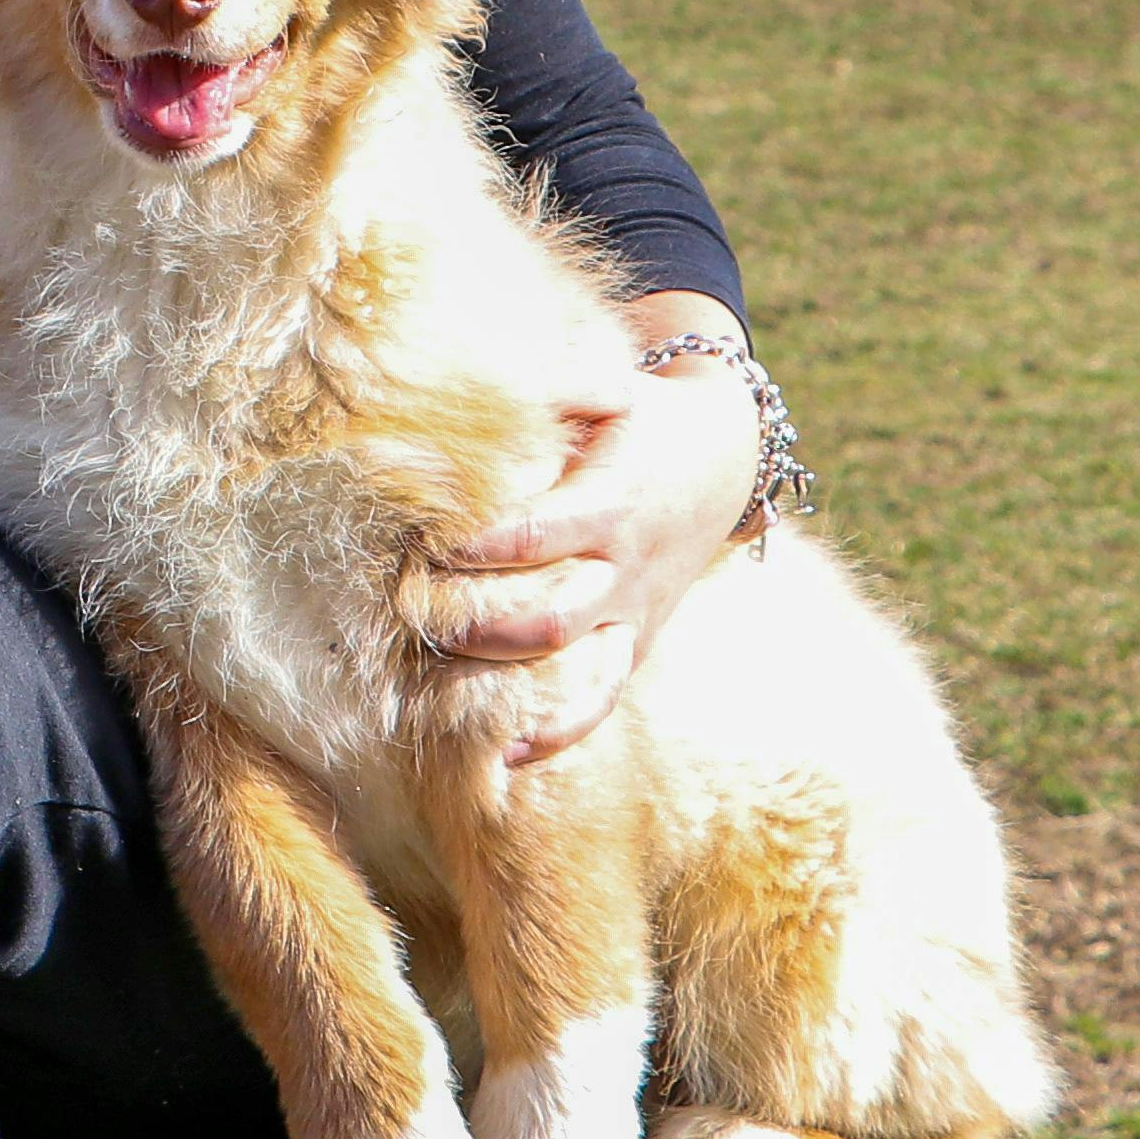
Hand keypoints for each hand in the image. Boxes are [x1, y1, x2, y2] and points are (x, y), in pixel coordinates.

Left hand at [405, 296, 765, 766]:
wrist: (725, 457)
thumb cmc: (643, 417)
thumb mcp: (607, 387)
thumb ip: (554, 388)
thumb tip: (480, 384)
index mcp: (613, 502)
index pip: (538, 535)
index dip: (480, 546)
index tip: (426, 542)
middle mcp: (624, 568)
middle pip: (548, 617)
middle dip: (476, 624)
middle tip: (414, 615)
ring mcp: (633, 613)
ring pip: (576, 670)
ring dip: (503, 681)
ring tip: (438, 687)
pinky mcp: (635, 642)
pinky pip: (602, 699)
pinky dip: (559, 731)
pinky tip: (508, 755)